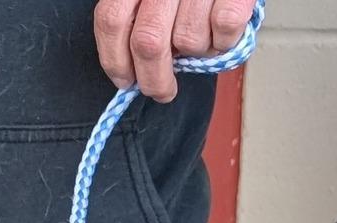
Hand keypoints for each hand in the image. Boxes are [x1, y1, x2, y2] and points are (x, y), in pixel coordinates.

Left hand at [93, 0, 251, 101]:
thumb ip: (141, 19)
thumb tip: (133, 68)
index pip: (111, 20)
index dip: (114, 58)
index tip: (125, 80)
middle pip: (148, 42)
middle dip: (154, 78)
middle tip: (162, 90)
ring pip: (188, 41)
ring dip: (197, 52)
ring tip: (203, 36)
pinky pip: (224, 28)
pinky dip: (224, 40)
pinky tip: (221, 31)